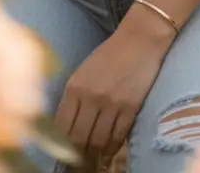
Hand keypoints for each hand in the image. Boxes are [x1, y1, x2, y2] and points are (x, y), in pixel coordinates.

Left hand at [54, 24, 170, 163]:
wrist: (139, 38)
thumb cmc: (109, 54)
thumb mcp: (84, 72)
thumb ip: (74, 97)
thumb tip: (66, 126)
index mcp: (74, 87)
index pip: (61, 126)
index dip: (59, 145)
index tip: (61, 153)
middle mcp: (90, 97)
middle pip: (79, 138)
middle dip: (77, 154)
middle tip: (77, 162)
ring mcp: (111, 104)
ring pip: (98, 141)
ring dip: (94, 154)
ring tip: (92, 159)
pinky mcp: (130, 108)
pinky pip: (118, 137)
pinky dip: (112, 148)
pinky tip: (109, 151)